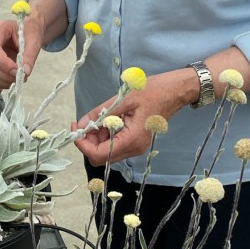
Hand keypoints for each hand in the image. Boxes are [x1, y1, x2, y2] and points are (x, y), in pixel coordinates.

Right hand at [0, 16, 45, 89]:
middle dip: (2, 73)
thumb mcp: (33, 41)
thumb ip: (29, 56)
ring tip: (17, 80)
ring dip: (0, 79)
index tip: (16, 71)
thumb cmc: (29, 32)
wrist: (27, 32)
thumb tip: (25, 73)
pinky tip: (10, 80)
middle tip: (19, 78)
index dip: (2, 62)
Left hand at [73, 70, 191, 166]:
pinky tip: (105, 120)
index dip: (82, 145)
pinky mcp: (136, 142)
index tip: (75, 128)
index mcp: (132, 140)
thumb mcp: (122, 100)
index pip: (99, 155)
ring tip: (96, 118)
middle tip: (83, 122)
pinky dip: (105, 136)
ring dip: (96, 138)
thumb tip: (81, 124)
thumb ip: (100, 114)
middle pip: (101, 157)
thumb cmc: (152, 91)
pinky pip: (115, 145)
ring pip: (107, 152)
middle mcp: (134, 149)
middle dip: (88, 142)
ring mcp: (136, 147)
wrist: (174, 91)